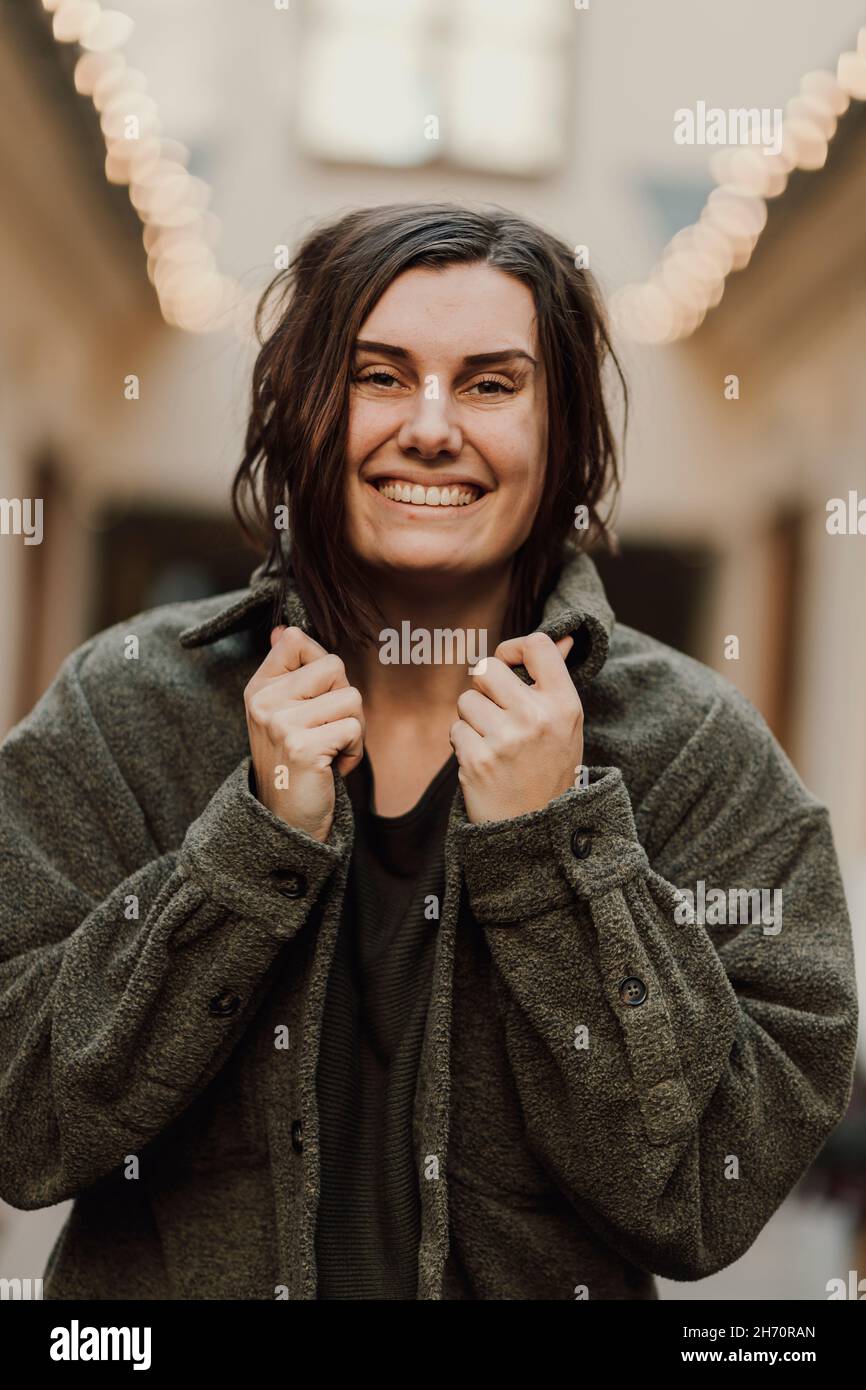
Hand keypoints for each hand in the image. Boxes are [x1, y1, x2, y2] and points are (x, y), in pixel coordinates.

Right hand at [244, 626, 364, 841]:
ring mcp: (280, 723)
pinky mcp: (301, 746)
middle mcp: (264, 702)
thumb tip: (284, 629)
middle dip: (345, 701)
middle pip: (334, 666)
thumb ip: (288, 671)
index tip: (315, 699)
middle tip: (328, 732)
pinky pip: (353, 728)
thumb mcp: (284, 714)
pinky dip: (354, 752)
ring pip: (351, 698)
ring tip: (330, 751)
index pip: (295, 640)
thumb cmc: (296, 764)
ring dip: (353, 729)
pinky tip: (332, 767)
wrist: (287, 820)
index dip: (321, 665)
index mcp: (259, 688)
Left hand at [449, 632, 582, 823]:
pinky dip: (463, 744)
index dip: (513, 648)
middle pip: (487, 669)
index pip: (536, 645)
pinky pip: (455, 729)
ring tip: (494, 743)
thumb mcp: (567, 725)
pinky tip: (484, 762)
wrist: (537, 830)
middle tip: (497, 712)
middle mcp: (536, 718)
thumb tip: (564, 637)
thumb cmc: (550, 770)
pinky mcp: (477, 759)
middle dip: (484, 688)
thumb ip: (556, 681)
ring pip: (466, 700)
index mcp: (564, 705)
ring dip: (472, 719)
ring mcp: (506, 739)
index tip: (510, 665)